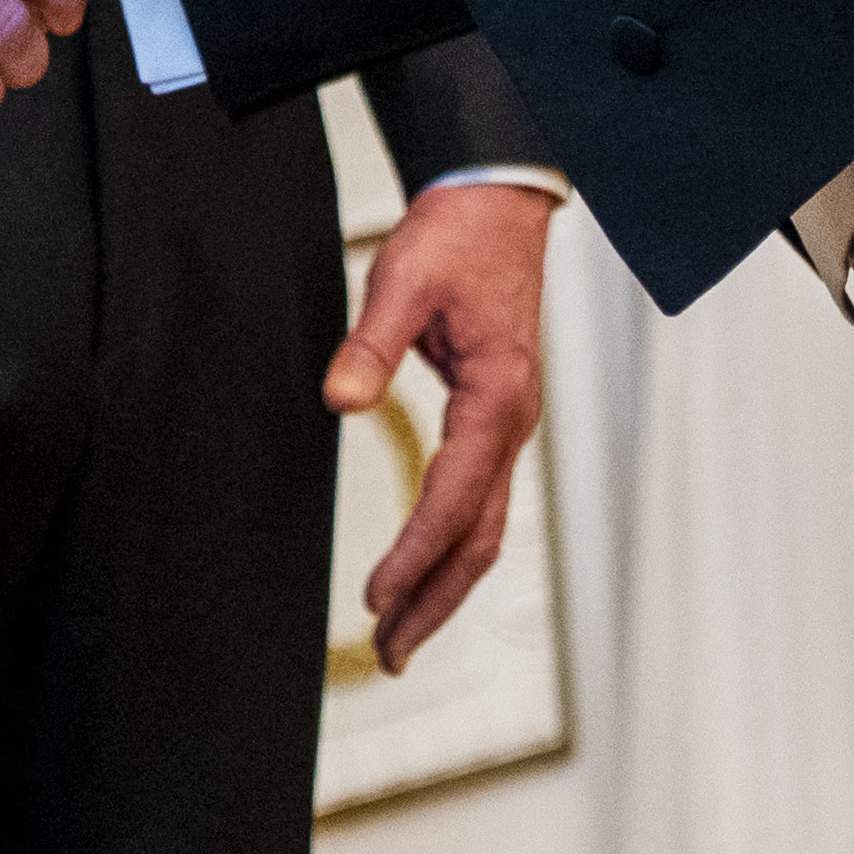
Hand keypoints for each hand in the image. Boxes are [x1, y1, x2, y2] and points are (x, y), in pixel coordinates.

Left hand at [338, 178, 558, 668]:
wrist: (500, 201)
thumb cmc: (458, 235)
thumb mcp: (402, 280)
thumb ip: (372, 344)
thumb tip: (340, 399)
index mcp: (498, 397)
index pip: (455, 498)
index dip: (415, 553)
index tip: (376, 596)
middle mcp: (513, 422)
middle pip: (480, 537)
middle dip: (435, 599)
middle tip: (389, 651)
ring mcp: (510, 425)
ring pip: (484, 527)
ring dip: (444, 585)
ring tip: (400, 636)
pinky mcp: (495, 418)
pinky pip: (479, 501)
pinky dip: (452, 547)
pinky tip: (422, 572)